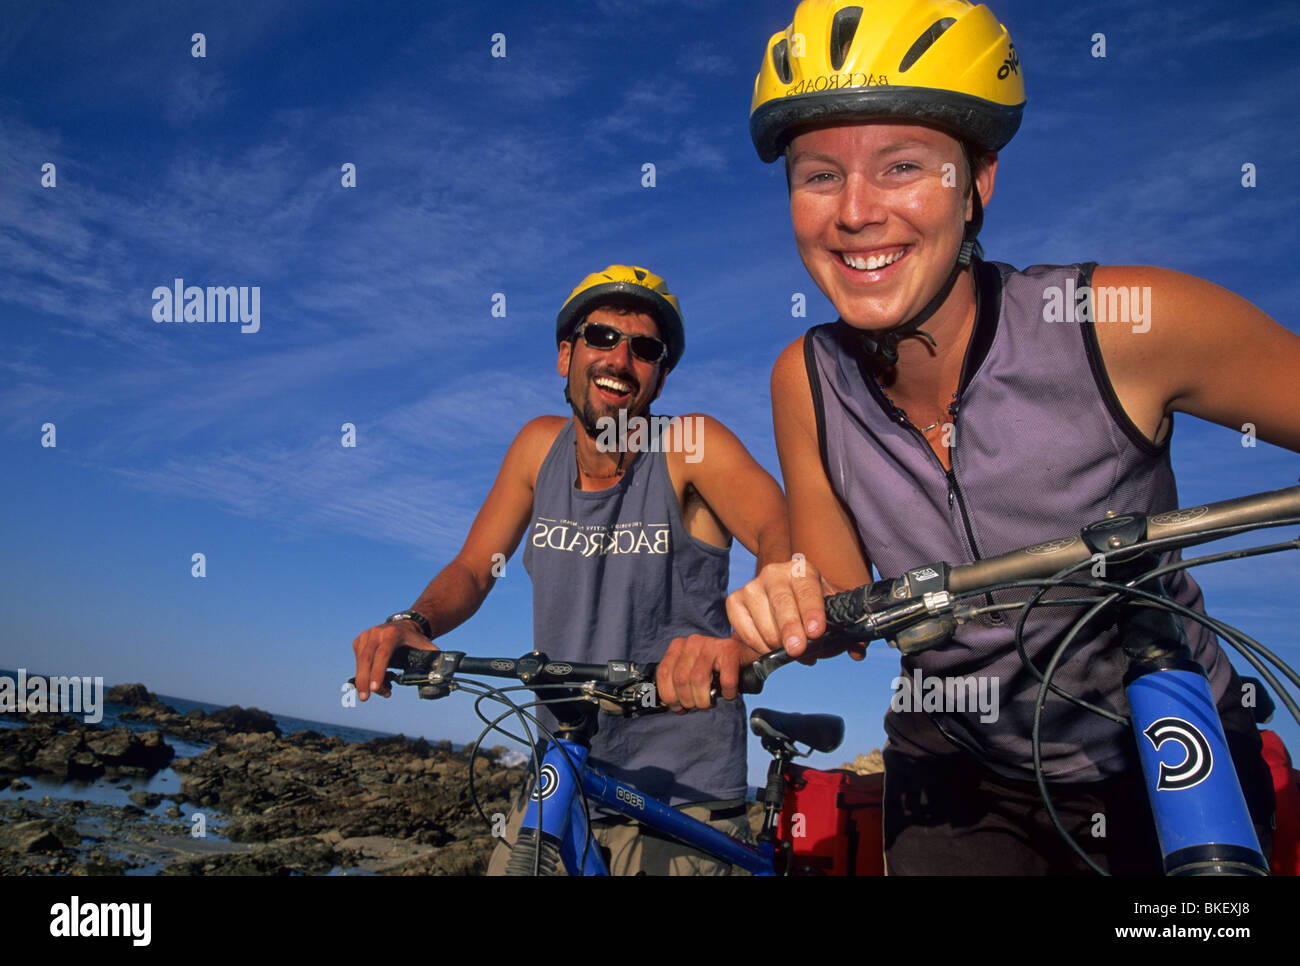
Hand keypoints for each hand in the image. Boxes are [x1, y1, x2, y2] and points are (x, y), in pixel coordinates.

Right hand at [351, 620, 437, 700]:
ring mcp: (366, 635)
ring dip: (365, 680)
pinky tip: (376, 681)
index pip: (383, 654)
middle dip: (364, 680)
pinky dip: (364, 674)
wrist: (406, 625)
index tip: (375, 688)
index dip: (379, 672)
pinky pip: (358, 661)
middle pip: (366, 659)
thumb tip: (441, 677)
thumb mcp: (426, 647)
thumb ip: (433, 661)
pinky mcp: (360, 641)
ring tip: (381, 691)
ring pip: (361, 662)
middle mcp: (376, 633)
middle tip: (365, 698)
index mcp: (392, 634)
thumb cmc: (416, 640)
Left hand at [656, 634, 742, 711]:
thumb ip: (679, 682)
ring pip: (699, 680)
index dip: (668, 695)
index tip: (677, 706)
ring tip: (710, 702)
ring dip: (704, 700)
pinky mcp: (730, 651)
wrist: (744, 651)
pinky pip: (726, 681)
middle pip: (681, 679)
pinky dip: (727, 694)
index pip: (663, 673)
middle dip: (688, 700)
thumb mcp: (691, 668)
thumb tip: (673, 705)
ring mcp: (711, 645)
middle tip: (697, 704)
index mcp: (678, 646)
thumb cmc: (715, 666)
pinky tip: (727, 694)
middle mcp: (692, 642)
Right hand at [727, 559, 865, 662]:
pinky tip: (771, 647)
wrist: (780, 591)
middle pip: (781, 602)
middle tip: (798, 650)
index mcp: (802, 570)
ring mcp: (752, 586)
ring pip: (762, 619)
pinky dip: (756, 643)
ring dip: (776, 643)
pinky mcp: (735, 601)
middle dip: (790, 628)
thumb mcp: (830, 610)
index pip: (807, 589)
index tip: (817, 632)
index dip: (812, 611)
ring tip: (792, 651)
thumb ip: (847, 630)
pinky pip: (742, 628)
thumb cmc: (809, 605)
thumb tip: (858, 651)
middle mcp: (775, 573)